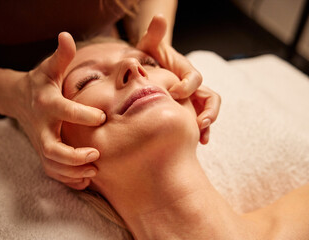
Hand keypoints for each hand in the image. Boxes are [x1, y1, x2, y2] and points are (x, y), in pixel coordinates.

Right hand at [15, 32, 105, 189]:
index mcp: (47, 104)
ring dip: (73, 171)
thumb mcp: (48, 68)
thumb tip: (67, 35)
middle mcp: (42, 126)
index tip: (102, 117)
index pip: (62, 111)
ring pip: (52, 165)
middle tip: (97, 155)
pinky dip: (68, 179)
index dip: (81, 114)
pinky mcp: (42, 152)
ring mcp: (40, 143)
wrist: (18, 99)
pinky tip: (86, 178)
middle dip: (73, 155)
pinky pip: (52, 172)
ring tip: (94, 170)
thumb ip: (60, 56)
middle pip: (51, 148)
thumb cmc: (40, 82)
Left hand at [136, 15, 219, 142]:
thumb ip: (154, 35)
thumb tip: (158, 16)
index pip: (195, 78)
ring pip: (208, 112)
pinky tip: (198, 143)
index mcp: (185, 72)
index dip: (187, 86)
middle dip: (208, 110)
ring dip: (208, 124)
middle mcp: (193, 87)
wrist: (148, 72)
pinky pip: (199, 122)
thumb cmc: (149, 60)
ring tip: (202, 138)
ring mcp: (192, 101)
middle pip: (211, 98)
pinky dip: (201, 132)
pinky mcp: (187, 112)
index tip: (173, 93)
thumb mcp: (149, 48)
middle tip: (200, 122)